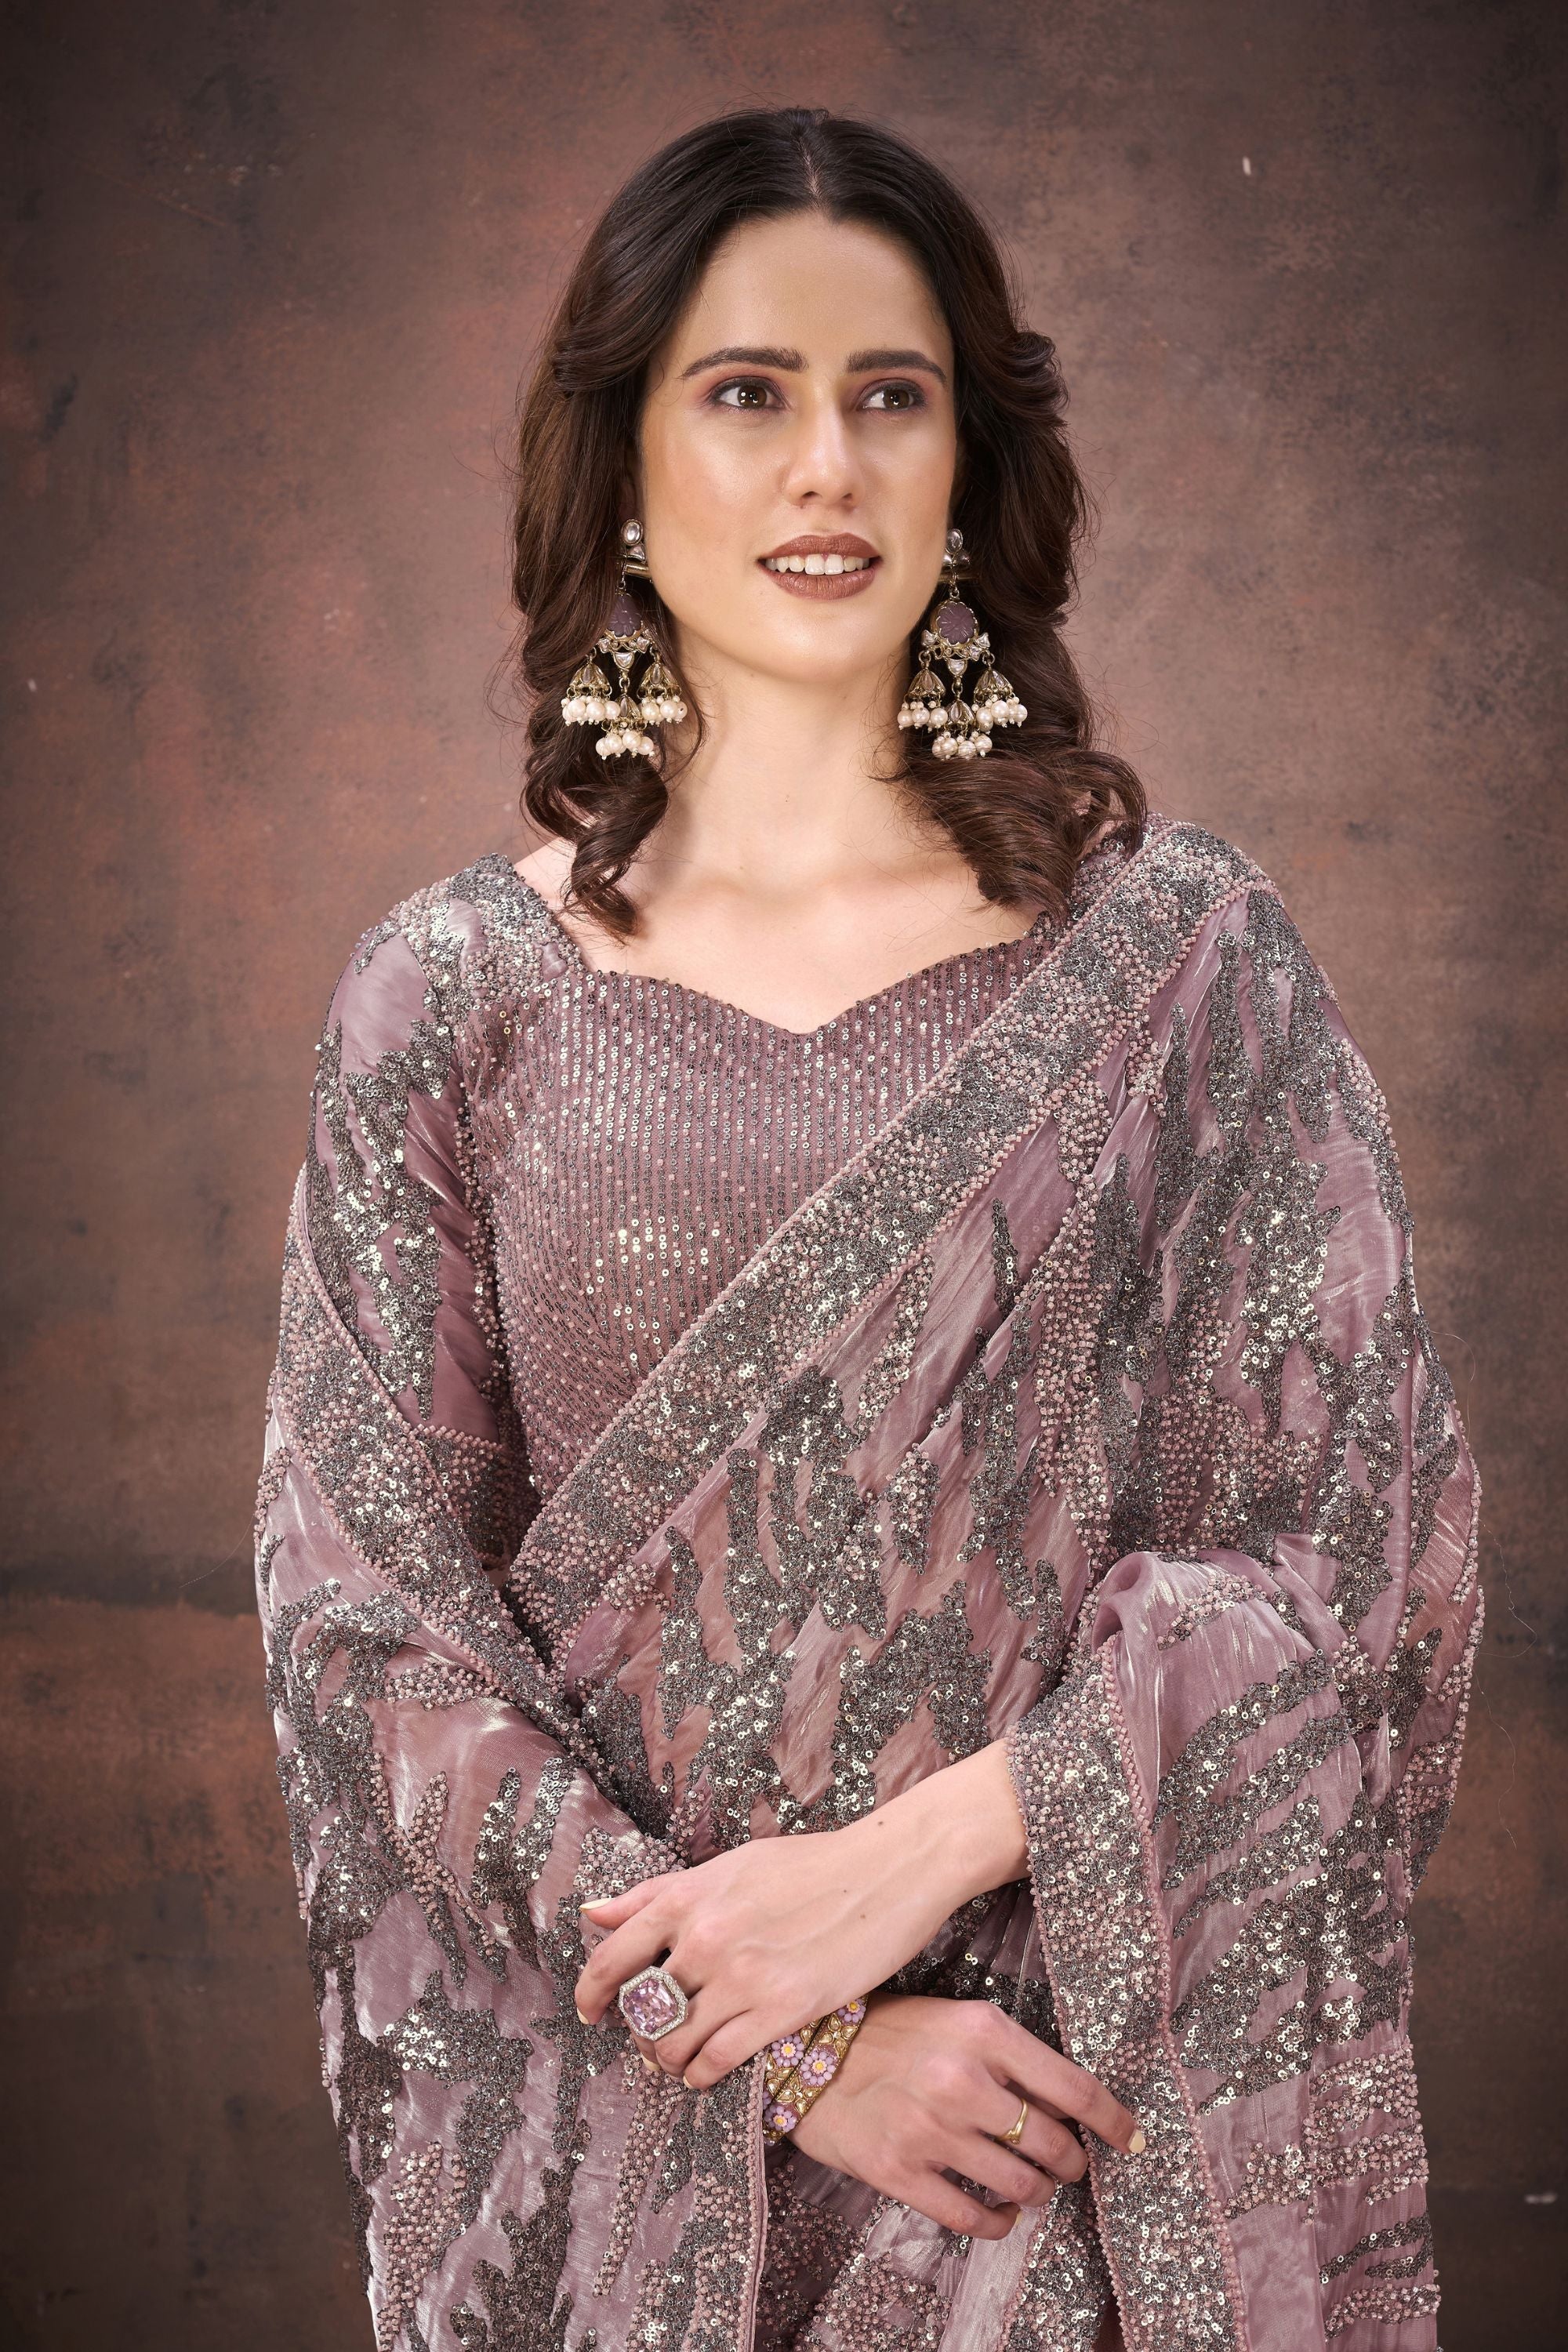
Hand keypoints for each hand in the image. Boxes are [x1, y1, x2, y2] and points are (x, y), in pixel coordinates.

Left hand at [573, 1739, 1029, 2084]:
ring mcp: (743, 1975)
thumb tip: (594, 1911)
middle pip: (644, 2007)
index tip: (589, 2011)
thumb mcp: (730, 1866)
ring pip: (676, 2041)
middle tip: (650, 2041)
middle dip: (639, 2032)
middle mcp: (706, 1937)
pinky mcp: (782, 2008)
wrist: (885, 1871)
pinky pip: (719, 2059)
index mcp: (689, 1897)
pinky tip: (707, 2072)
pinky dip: (702, 2073)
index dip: (591, 1991)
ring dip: (668, 2059)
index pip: (614, 1955)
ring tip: (679, 2060)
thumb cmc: (810, 1865)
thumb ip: (661, 1893)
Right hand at [788, 1992, 1143, 2238]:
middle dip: (1073, 2162)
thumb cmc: (888, 2031)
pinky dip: (999, 2221)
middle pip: (1053, 2142)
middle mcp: (962, 2079)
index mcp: (983, 2029)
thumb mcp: (953, 2020)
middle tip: (1071, 2165)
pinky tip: (1002, 2211)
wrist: (804, 2052)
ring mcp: (930, 2129)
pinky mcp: (901, 2171)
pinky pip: (973, 2216)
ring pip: (1021, 2184)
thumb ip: (1007, 2055)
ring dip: (1038, 2191)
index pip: (1073, 2086)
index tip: (1133, 2139)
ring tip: (1034, 2186)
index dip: (1113, 2120)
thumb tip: (1067, 2105)